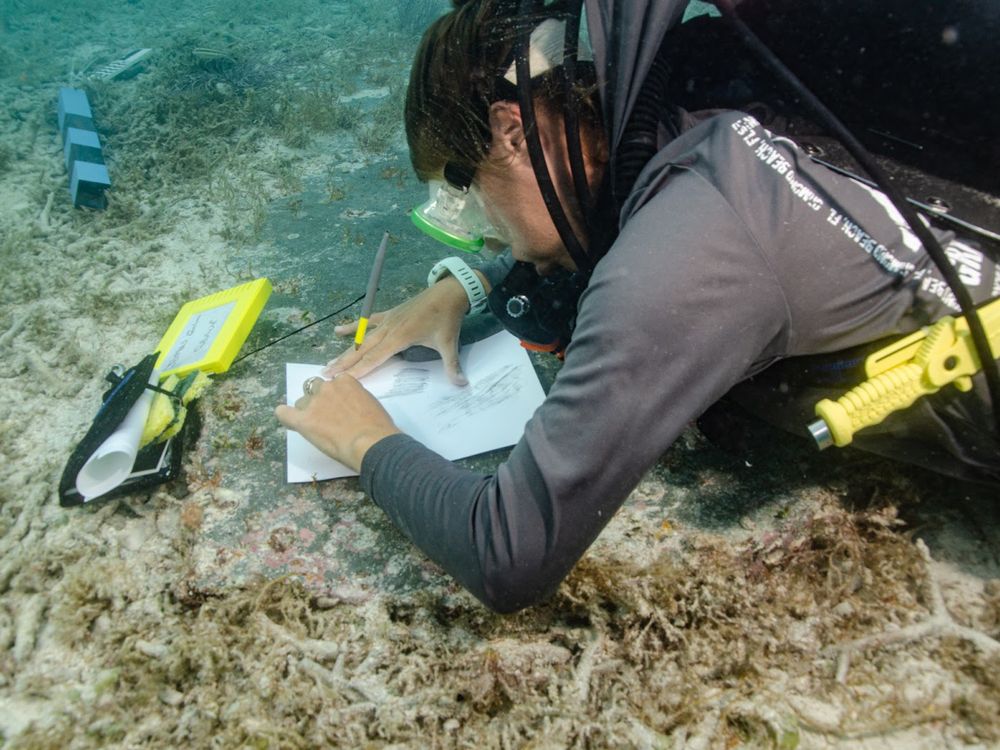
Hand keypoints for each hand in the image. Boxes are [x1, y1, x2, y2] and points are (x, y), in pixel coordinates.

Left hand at [275, 375, 400, 471]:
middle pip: (314, 389)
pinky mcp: (303, 420)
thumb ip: (356, 400)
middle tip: (327, 417)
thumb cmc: (379, 428)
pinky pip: (284, 413)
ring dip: (306, 411)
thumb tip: (350, 408)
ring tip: (316, 427)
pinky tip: (288, 420)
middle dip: (318, 400)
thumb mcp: (371, 404)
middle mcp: (328, 387)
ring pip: (301, 402)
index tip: (337, 406)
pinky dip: (284, 416)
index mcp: (346, 381)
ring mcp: (314, 403)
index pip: (332, 383)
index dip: (333, 396)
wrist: (372, 443)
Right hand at [324, 275, 482, 385]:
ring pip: (362, 338)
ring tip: (329, 362)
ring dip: (346, 350)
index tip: (343, 380)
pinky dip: (354, 327)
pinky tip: (337, 330)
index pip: (375, 358)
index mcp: (400, 337)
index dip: (359, 370)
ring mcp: (388, 320)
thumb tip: (461, 384)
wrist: (448, 292)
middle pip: (363, 349)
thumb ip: (452, 365)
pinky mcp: (390, 314)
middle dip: (344, 363)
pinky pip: (368, 322)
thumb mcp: (450, 343)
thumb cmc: (447, 318)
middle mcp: (389, 329)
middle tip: (326, 374)